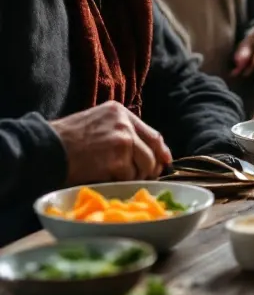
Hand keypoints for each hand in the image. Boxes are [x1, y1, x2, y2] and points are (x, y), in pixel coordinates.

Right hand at [50, 101, 171, 184]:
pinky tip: (107, 180)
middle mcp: (125, 124)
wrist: (47, 148)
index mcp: (120, 112)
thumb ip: (119, 130)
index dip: (161, 151)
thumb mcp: (97, 122)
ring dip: (134, 177)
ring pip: (143, 166)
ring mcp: (123, 141)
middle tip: (144, 178)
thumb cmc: (66, 140)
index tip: (164, 162)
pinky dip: (121, 183)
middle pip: (152, 152)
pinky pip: (128, 177)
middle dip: (151, 168)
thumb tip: (143, 150)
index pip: (152, 134)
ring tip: (117, 178)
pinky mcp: (117, 160)